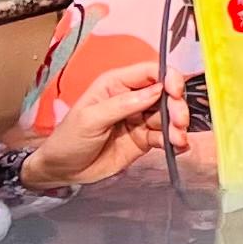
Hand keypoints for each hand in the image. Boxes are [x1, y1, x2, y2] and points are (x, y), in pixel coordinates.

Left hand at [21, 60, 185, 186]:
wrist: (63, 171)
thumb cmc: (69, 139)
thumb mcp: (90, 119)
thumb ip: (122, 105)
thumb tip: (156, 91)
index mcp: (116, 84)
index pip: (150, 72)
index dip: (168, 78)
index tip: (176, 92)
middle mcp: (133, 98)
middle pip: (165, 94)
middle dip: (176, 106)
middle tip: (179, 123)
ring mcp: (140, 119)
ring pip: (169, 116)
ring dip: (178, 127)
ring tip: (177, 140)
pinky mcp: (145, 140)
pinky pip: (166, 137)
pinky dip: (176, 141)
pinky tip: (178, 148)